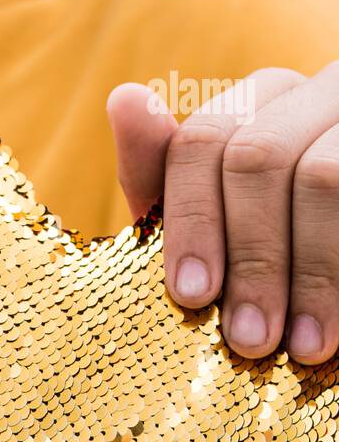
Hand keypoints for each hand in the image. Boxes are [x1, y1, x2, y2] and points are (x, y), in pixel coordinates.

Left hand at [107, 66, 338, 362]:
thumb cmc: (276, 253)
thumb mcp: (212, 225)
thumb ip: (164, 183)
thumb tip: (123, 99)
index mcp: (259, 105)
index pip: (203, 142)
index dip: (191, 222)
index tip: (192, 297)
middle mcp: (317, 93)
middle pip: (260, 158)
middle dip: (250, 259)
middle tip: (249, 340)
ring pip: (324, 177)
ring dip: (311, 272)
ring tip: (304, 348)